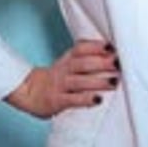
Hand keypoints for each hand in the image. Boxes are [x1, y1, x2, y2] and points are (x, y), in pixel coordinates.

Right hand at [5, 39, 120, 118]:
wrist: (29, 92)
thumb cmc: (57, 78)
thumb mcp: (68, 63)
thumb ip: (86, 57)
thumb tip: (113, 53)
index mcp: (68, 58)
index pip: (81, 48)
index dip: (96, 46)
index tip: (112, 46)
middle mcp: (64, 69)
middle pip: (83, 63)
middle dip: (102, 62)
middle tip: (118, 63)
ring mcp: (60, 85)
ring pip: (80, 81)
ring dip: (98, 81)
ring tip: (114, 81)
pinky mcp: (57, 101)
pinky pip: (73, 99)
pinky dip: (86, 99)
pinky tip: (98, 99)